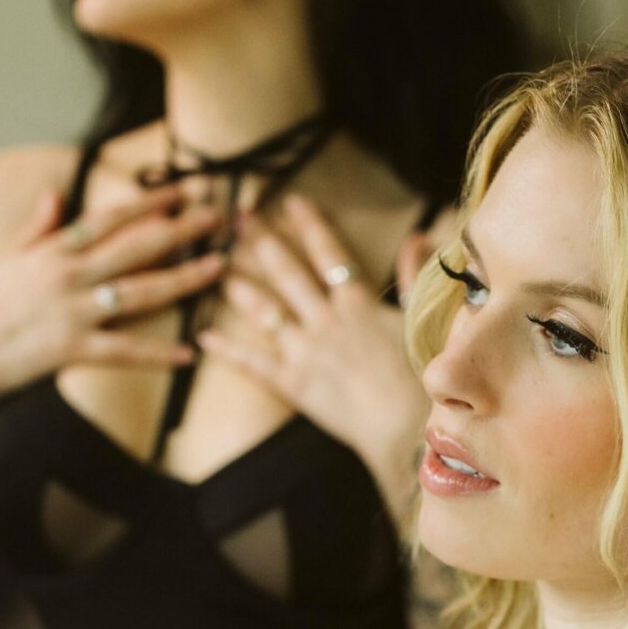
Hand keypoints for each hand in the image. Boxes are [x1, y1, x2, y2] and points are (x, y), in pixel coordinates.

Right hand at [0, 182, 227, 414]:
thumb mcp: (8, 259)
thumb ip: (38, 228)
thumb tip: (56, 194)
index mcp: (54, 250)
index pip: (109, 218)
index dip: (148, 202)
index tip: (182, 190)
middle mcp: (68, 275)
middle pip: (135, 247)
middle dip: (179, 230)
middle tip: (217, 217)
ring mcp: (73, 312)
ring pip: (139, 292)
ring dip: (183, 279)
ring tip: (217, 267)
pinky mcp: (73, 349)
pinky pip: (124, 350)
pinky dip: (157, 353)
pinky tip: (188, 352)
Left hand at [196, 191, 434, 466]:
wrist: (405, 426)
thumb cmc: (421, 378)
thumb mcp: (423, 320)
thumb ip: (415, 277)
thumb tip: (418, 239)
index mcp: (357, 304)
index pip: (328, 253)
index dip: (308, 225)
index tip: (289, 201)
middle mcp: (324, 320)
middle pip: (287, 273)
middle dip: (261, 243)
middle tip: (238, 220)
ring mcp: (304, 351)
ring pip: (265, 312)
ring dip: (241, 288)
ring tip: (219, 269)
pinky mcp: (292, 383)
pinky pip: (253, 363)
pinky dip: (228, 350)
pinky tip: (204, 338)